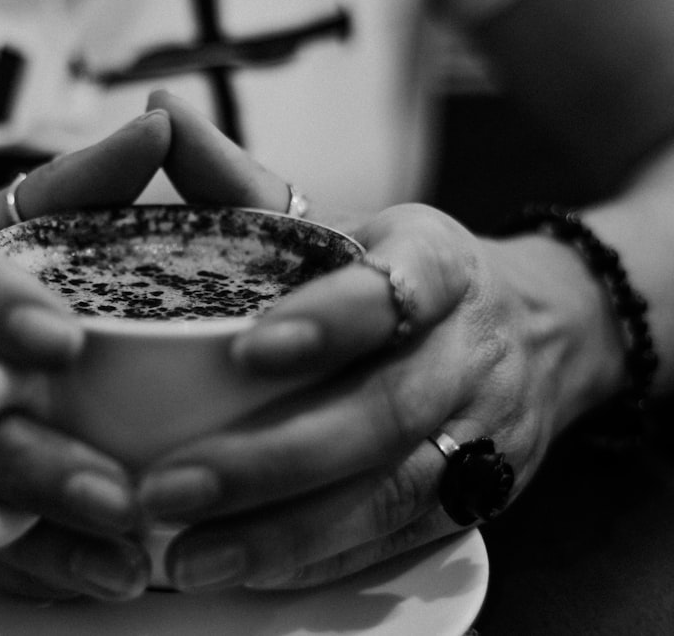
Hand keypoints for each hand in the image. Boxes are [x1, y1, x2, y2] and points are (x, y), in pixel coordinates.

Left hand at [137, 90, 617, 590]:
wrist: (539, 328)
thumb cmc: (406, 276)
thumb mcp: (347, 224)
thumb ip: (247, 191)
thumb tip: (157, 125)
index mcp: (435, 263)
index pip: (391, 290)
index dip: (327, 322)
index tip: (245, 353)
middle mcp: (467, 350)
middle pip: (383, 411)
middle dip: (272, 458)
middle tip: (167, 489)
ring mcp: (484, 431)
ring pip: (394, 492)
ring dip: (286, 533)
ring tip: (189, 558)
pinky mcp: (481, 496)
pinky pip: (401, 539)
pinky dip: (320, 560)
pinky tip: (245, 571)